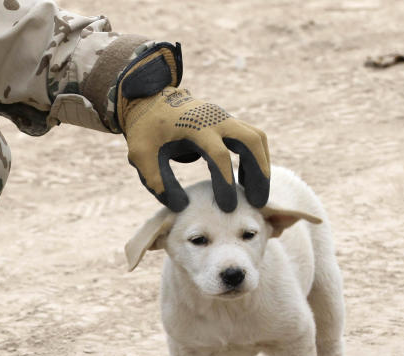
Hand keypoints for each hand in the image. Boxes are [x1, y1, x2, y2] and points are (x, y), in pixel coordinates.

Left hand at [116, 45, 269, 211]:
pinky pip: (251, 138)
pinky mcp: (228, 121)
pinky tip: (247, 180)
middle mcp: (216, 119)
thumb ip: (156, 180)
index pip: (219, 155)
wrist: (152, 101)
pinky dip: (255, 158)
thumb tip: (181, 206)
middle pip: (251, 141)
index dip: (225, 182)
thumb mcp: (141, 156)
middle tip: (257, 203)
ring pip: (256, 138)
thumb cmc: (146, 130)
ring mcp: (225, 117)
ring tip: (255, 195)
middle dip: (259, 172)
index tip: (228, 207)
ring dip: (261, 166)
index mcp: (194, 127)